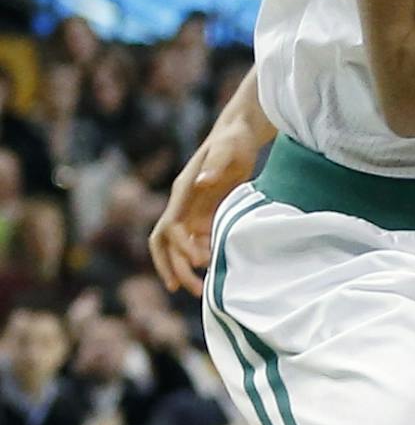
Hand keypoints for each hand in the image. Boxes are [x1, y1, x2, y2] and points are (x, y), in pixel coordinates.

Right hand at [152, 124, 259, 295]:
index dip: (181, 246)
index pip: (170, 227)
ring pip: (178, 247)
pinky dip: (198, 258)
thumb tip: (203, 182)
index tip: (200, 260)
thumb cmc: (232, 140)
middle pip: (166, 243)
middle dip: (174, 267)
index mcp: (182, 192)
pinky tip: (212, 273)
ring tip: (199, 291)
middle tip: (193, 291)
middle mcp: (182, 204)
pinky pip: (195, 242)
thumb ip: (215, 165)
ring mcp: (192, 211)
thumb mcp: (226, 150)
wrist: (239, 134)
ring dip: (183, 268)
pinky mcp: (205, 214)